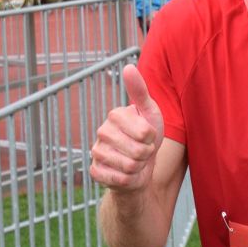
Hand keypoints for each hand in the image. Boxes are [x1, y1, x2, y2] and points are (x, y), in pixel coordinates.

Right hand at [90, 65, 164, 196]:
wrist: (139, 166)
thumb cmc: (146, 137)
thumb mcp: (149, 112)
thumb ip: (139, 91)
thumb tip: (128, 66)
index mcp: (115, 115)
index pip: (145, 132)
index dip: (152, 138)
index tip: (148, 135)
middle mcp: (101, 131)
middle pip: (138, 151)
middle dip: (146, 155)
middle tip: (142, 151)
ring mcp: (96, 152)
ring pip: (129, 166)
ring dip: (138, 168)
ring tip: (135, 161)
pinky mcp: (95, 171)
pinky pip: (119, 179)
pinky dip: (128, 180)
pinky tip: (125, 173)